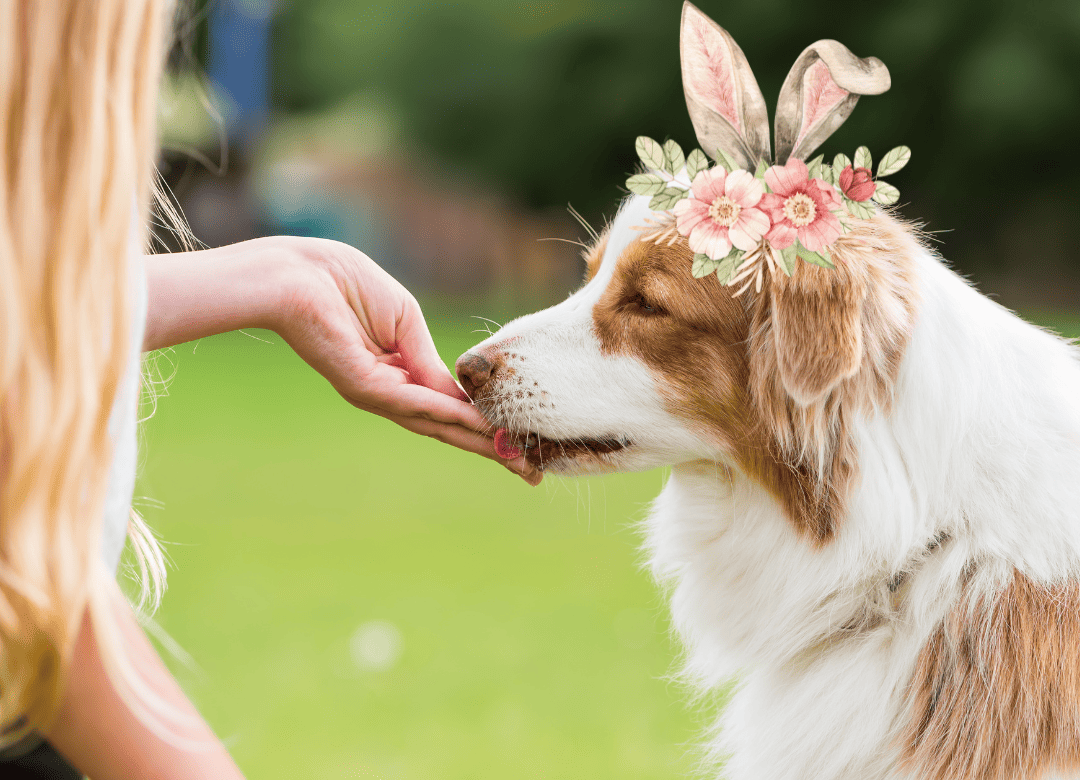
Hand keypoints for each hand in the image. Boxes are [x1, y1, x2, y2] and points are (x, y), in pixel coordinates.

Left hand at [267, 237, 540, 483]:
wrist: (299, 275)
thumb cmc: (346, 285)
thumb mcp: (405, 322)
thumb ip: (430, 360)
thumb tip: (460, 395)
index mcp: (398, 375)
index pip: (448, 408)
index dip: (485, 425)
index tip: (521, 443)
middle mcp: (388, 393)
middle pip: (446, 429)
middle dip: (490, 449)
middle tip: (530, 474)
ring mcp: (375, 394)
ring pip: (435, 424)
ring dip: (478, 441)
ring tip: (516, 459)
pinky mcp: (363, 387)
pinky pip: (415, 404)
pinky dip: (449, 415)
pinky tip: (479, 425)